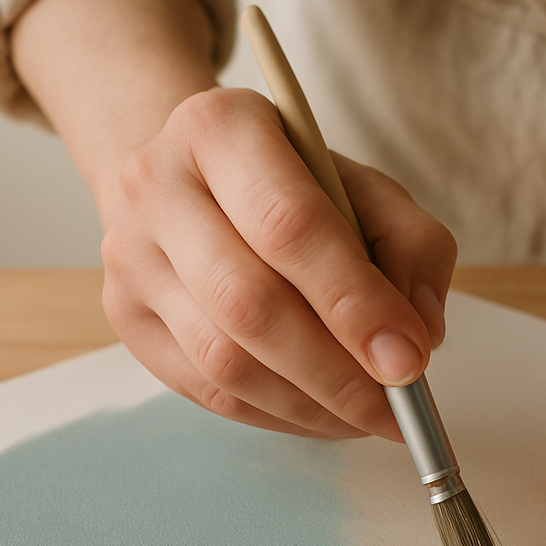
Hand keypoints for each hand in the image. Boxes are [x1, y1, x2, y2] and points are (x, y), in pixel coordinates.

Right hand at [100, 87, 455, 438]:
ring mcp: (130, 256)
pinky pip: (208, 390)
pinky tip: (326, 414)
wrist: (195, 181)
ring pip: (223, 359)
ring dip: (311, 404)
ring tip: (370, 416)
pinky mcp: (125, 316)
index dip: (355, 303)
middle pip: (249, 303)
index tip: (410, 361)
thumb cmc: (296, 186)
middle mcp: (157, 186)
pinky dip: (279, 414)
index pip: (290, 225)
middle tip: (399, 408)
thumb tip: (420, 336)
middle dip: (337, 372)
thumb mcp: (370, 191)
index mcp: (221, 129)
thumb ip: (413, 248)